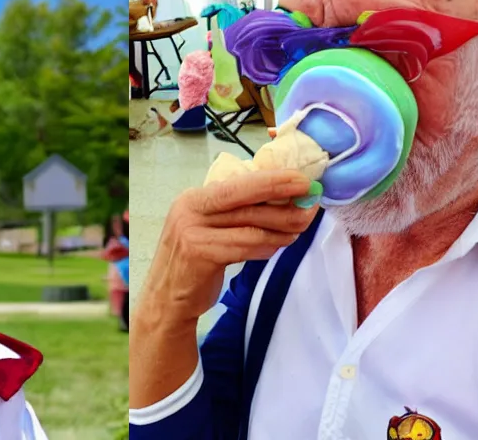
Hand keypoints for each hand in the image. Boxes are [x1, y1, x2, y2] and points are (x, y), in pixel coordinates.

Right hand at [135, 171, 319, 323]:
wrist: (165, 299)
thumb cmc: (193, 261)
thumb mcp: (204, 228)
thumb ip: (230, 214)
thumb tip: (274, 200)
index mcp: (194, 198)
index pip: (237, 183)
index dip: (271, 180)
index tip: (300, 179)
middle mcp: (190, 209)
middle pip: (244, 201)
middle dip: (282, 199)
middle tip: (311, 200)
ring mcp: (192, 232)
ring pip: (248, 226)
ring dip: (281, 226)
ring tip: (301, 226)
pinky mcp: (200, 255)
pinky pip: (243, 248)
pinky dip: (266, 246)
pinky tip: (280, 245)